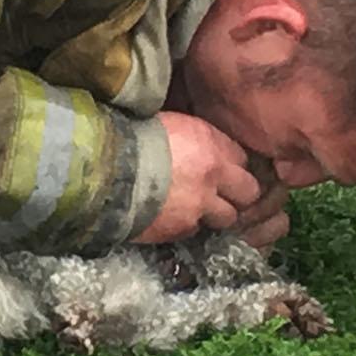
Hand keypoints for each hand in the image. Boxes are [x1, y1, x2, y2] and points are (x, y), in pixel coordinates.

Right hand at [134, 111, 272, 243]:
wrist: (106, 169)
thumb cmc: (131, 138)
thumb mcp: (170, 125)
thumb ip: (196, 140)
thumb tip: (201, 149)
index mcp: (211, 143)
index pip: (243, 159)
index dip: (233, 166)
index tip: (222, 169)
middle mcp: (214, 175)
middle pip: (249, 191)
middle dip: (238, 194)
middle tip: (221, 194)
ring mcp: (201, 205)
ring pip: (228, 217)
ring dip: (215, 214)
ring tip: (196, 209)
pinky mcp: (183, 228)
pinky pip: (196, 230)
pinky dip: (187, 225)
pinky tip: (170, 217)